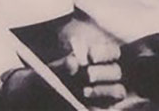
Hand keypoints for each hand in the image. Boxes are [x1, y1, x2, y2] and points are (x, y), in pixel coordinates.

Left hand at [0, 43, 124, 109]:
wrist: (40, 97)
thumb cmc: (47, 79)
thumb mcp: (49, 71)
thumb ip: (61, 66)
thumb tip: (74, 62)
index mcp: (98, 58)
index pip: (112, 52)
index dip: (104, 53)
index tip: (91, 56)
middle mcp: (105, 75)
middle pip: (116, 72)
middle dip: (102, 72)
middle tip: (88, 75)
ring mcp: (105, 94)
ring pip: (118, 91)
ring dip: (103, 91)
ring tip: (85, 92)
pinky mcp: (102, 108)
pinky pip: (108, 109)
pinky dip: (100, 108)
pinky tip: (87, 106)